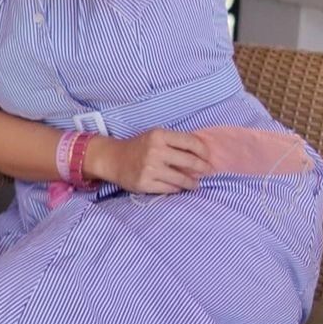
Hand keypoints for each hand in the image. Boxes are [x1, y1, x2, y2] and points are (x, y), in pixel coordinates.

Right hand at [91, 127, 213, 193]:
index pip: (191, 142)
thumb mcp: (156, 137)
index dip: (204, 151)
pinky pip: (170, 188)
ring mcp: (150, 168)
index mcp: (159, 135)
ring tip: (196, 184)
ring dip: (193, 183)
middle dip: (203, 168)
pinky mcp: (145, 183)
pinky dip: (178, 188)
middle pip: (190, 161)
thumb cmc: (139, 147)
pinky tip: (180, 186)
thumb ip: (175, 142)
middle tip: (208, 172)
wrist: (114, 159)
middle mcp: (155, 151)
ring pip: (182, 178)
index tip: (208, 157)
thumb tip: (202, 154)